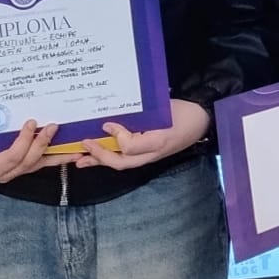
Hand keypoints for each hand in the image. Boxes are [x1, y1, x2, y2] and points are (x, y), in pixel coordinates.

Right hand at [0, 120, 81, 183]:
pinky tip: (68, 152)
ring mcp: (13, 173)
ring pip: (38, 164)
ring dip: (57, 156)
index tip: (31, 123)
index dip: (23, 141)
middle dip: (42, 144)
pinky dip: (54, 158)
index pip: (11, 156)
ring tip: (74, 147)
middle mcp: (3, 173)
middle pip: (28, 161)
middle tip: (54, 126)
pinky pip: (39, 164)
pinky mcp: (20, 169)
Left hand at [75, 98, 211, 169]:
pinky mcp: (144, 148)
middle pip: (118, 161)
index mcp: (152, 146)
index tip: (107, 124)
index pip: (129, 149)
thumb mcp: (165, 122)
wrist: (200, 117)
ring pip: (118, 160)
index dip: (116, 139)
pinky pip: (122, 156)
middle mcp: (146, 153)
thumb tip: (110, 127)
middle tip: (82, 147)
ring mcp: (145, 152)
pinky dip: (105, 156)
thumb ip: (140, 132)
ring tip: (78, 160)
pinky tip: (92, 155)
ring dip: (97, 160)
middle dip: (98, 156)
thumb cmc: (183, 117)